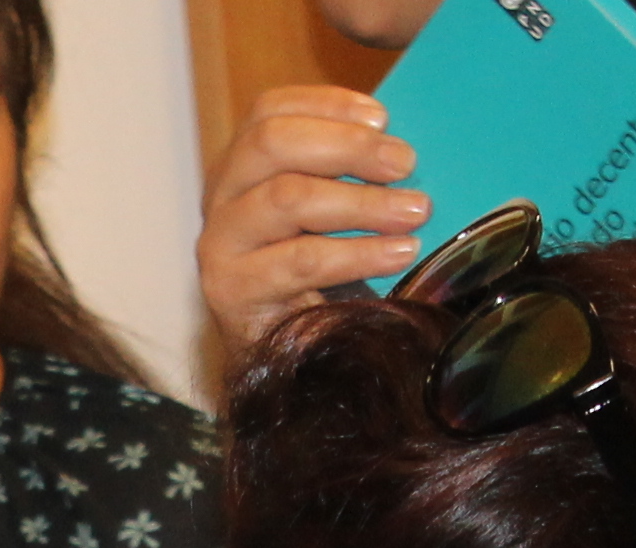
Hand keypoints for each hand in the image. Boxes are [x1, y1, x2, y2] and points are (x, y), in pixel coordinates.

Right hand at [198, 88, 432, 351]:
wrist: (286, 355)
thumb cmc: (317, 275)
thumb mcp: (330, 210)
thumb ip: (349, 172)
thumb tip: (407, 147)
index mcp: (242, 165)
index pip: (269, 111)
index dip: (328, 104)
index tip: (384, 118)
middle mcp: (220, 196)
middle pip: (271, 143)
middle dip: (348, 147)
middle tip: (405, 163)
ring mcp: (220, 242)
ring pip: (287, 198)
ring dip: (362, 202)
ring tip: (415, 211)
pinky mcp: (231, 289)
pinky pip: (301, 261)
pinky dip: (358, 253)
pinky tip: (398, 252)